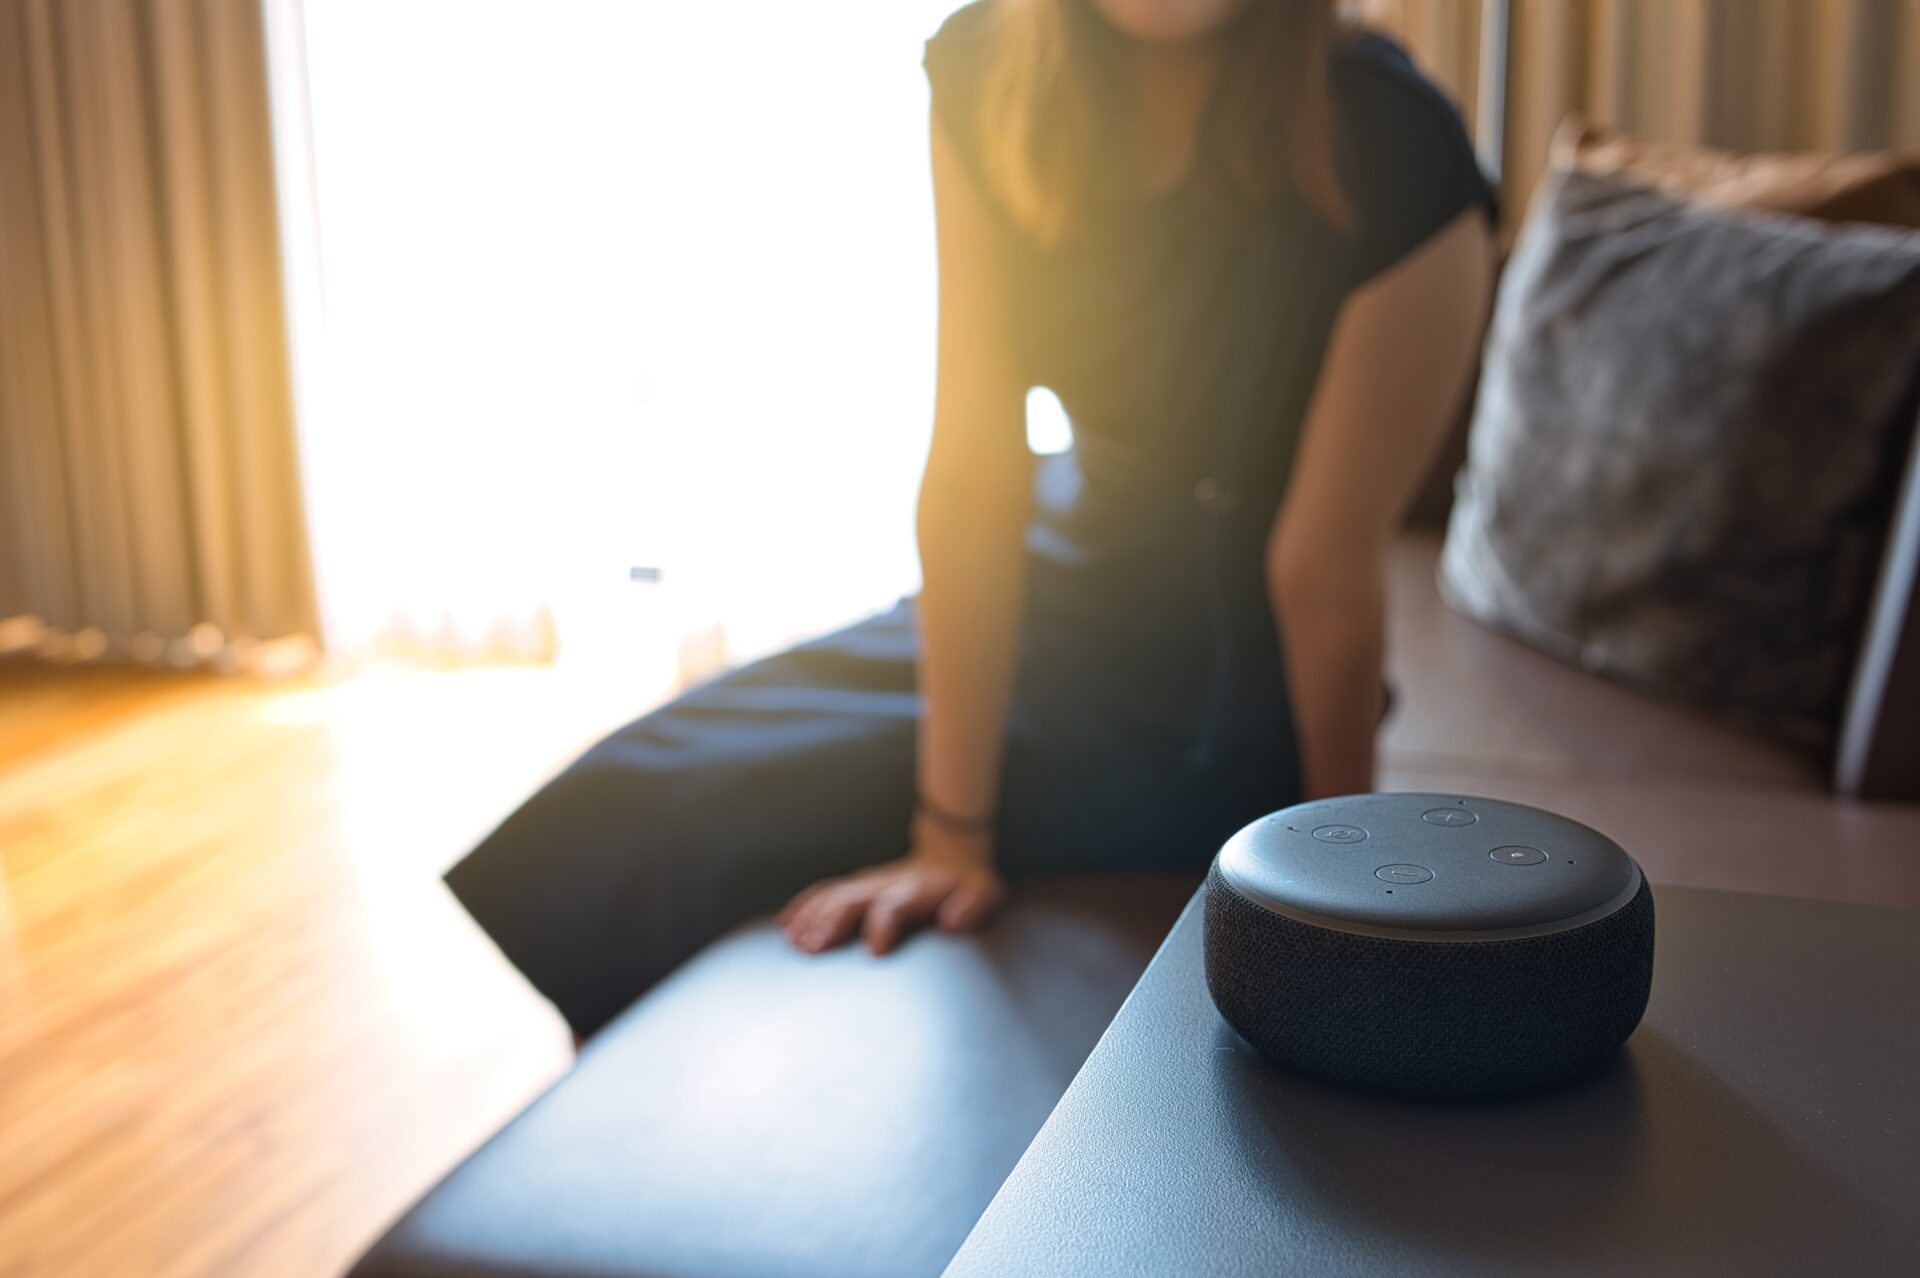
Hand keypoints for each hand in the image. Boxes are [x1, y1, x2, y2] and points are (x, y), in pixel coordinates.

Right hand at [778, 824, 1005, 955]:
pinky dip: (802, 907)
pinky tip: (783, 926)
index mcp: (916, 890)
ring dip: (811, 918)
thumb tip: (953, 921)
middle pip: (853, 901)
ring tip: (792, 941)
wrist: (950, 856)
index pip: (897, 905)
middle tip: (812, 948)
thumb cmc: (967, 887)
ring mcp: (867, 883)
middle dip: (831, 923)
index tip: (874, 950)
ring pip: (833, 896)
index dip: (885, 924)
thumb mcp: (984, 895)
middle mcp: (886, 884)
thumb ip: (971, 907)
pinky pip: (823, 893)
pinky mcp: (855, 885)